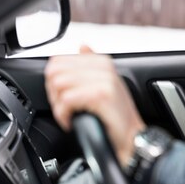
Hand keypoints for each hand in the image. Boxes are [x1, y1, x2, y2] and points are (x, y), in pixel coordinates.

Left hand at [44, 45, 145, 165]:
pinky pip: (67, 100)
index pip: (58, 61)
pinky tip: (73, 121)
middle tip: (67, 108)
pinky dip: (64, 115)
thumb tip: (82, 46)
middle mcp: (104, 67)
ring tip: (71, 114)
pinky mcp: (102, 94)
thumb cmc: (115, 115)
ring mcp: (104, 80)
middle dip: (54, 93)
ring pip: (59, 85)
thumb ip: (92, 64)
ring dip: (59, 106)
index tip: (65, 97)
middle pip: (55, 72)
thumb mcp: (105, 84)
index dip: (54, 82)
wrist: (131, 137)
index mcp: (102, 62)